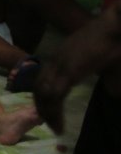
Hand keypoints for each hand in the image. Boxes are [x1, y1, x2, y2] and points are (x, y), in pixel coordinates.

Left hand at [34, 2, 120, 132]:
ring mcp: (60, 64)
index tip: (47, 111)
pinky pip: (54, 94)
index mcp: (62, 57)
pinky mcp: (69, 70)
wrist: (117, 26)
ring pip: (43, 93)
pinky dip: (54, 112)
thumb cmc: (116, 43)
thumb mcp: (107, 63)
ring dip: (47, 112)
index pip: (44, 79)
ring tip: (54, 127)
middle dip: (42, 106)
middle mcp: (55, 60)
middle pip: (39, 87)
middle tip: (48, 122)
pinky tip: (58, 125)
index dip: (43, 96)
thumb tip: (112, 91)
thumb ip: (107, 78)